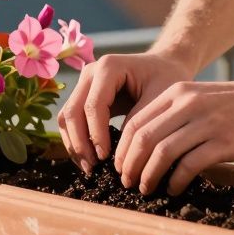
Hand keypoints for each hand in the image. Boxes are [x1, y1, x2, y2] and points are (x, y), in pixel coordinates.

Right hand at [57, 52, 192, 172]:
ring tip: (89, 168)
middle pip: (73, 111)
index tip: (105, 158)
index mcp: (109, 66)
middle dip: (80, 143)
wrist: (164, 66)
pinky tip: (89, 159)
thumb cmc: (167, 79)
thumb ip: (138, 123)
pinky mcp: (83, 96)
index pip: (93, 105)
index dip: (96, 134)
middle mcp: (90, 72)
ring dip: (74, 144)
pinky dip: (76, 140)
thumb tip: (119, 156)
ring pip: (67, 117)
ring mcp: (84, 83)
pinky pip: (71, 121)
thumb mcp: (160, 99)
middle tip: (92, 168)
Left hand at [116, 76, 233, 195]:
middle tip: (127, 182)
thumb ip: (177, 115)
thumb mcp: (202, 98)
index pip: (137, 122)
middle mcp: (187, 105)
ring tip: (145, 188)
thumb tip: (151, 146)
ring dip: (148, 175)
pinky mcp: (223, 142)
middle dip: (129, 165)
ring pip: (162, 152)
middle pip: (143, 139)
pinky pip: (188, 165)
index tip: (120, 167)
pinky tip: (174, 190)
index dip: (123, 149)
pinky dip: (175, 181)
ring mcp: (205, 123)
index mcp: (178, 93)